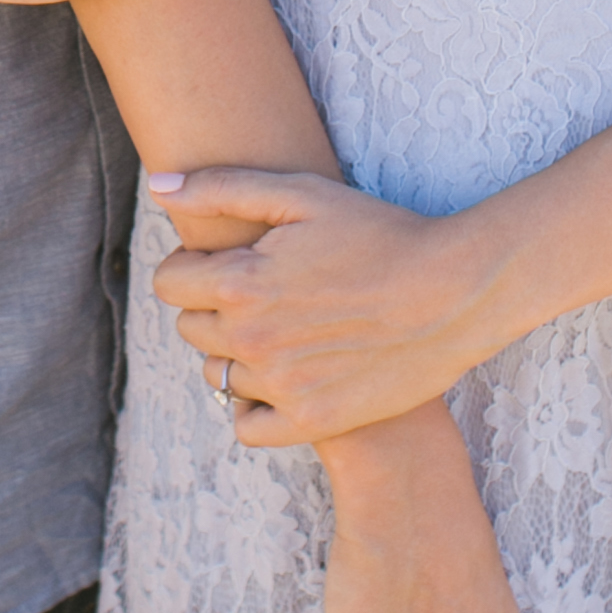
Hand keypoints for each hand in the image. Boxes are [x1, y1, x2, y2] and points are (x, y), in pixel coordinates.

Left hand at [151, 169, 492, 441]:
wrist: (453, 293)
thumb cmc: (379, 233)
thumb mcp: (302, 194)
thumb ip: (221, 188)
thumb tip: (158, 187)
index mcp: (241, 282)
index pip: (169, 283)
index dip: (194, 265)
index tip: (228, 260)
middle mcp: (253, 339)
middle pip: (190, 327)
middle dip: (214, 306)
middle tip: (263, 291)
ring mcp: (282, 386)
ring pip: (216, 375)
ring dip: (235, 353)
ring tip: (281, 330)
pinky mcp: (312, 421)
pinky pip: (246, 425)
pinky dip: (255, 405)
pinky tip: (285, 376)